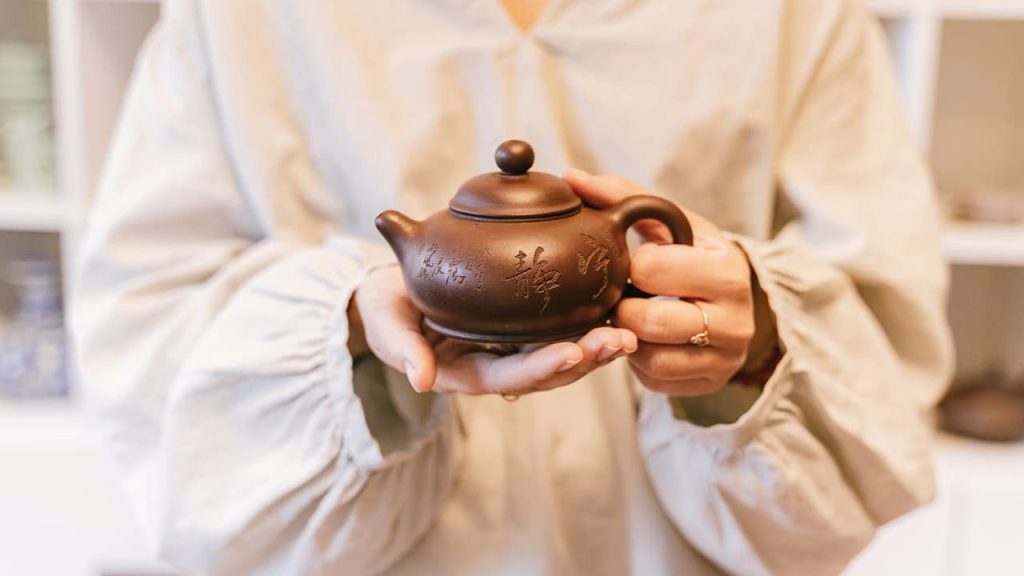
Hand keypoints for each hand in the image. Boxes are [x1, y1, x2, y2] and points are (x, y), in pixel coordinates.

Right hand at [353, 266, 637, 394]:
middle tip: (620, 340)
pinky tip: (615, 308)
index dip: (539, 367)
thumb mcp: (385, 324)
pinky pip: (558, 329)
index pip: (507, 375)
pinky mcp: (520, 327)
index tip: (572, 352)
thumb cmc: (385, 308)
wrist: (390, 291)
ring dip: (596, 346)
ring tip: (629, 331)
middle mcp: (494, 364)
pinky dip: (586, 322)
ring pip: (560, 354)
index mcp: (463, 371)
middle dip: (585, 359)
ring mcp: (510, 347)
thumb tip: (421, 381)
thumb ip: (401, 349)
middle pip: (546, 371)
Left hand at [564, 169, 776, 395]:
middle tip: (620, 295)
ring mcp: (725, 357)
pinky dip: (638, 362)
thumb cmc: (695, 254)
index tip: (636, 263)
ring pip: (650, 358)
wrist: (737, 299)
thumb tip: (572, 178)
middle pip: (649, 321)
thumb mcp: (673, 224)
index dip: (632, 266)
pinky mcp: (709, 382)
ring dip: (627, 337)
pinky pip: (655, 381)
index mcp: (728, 268)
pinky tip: (643, 339)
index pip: (652, 269)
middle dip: (622, 307)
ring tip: (630, 317)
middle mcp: (736, 318)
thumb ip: (624, 197)